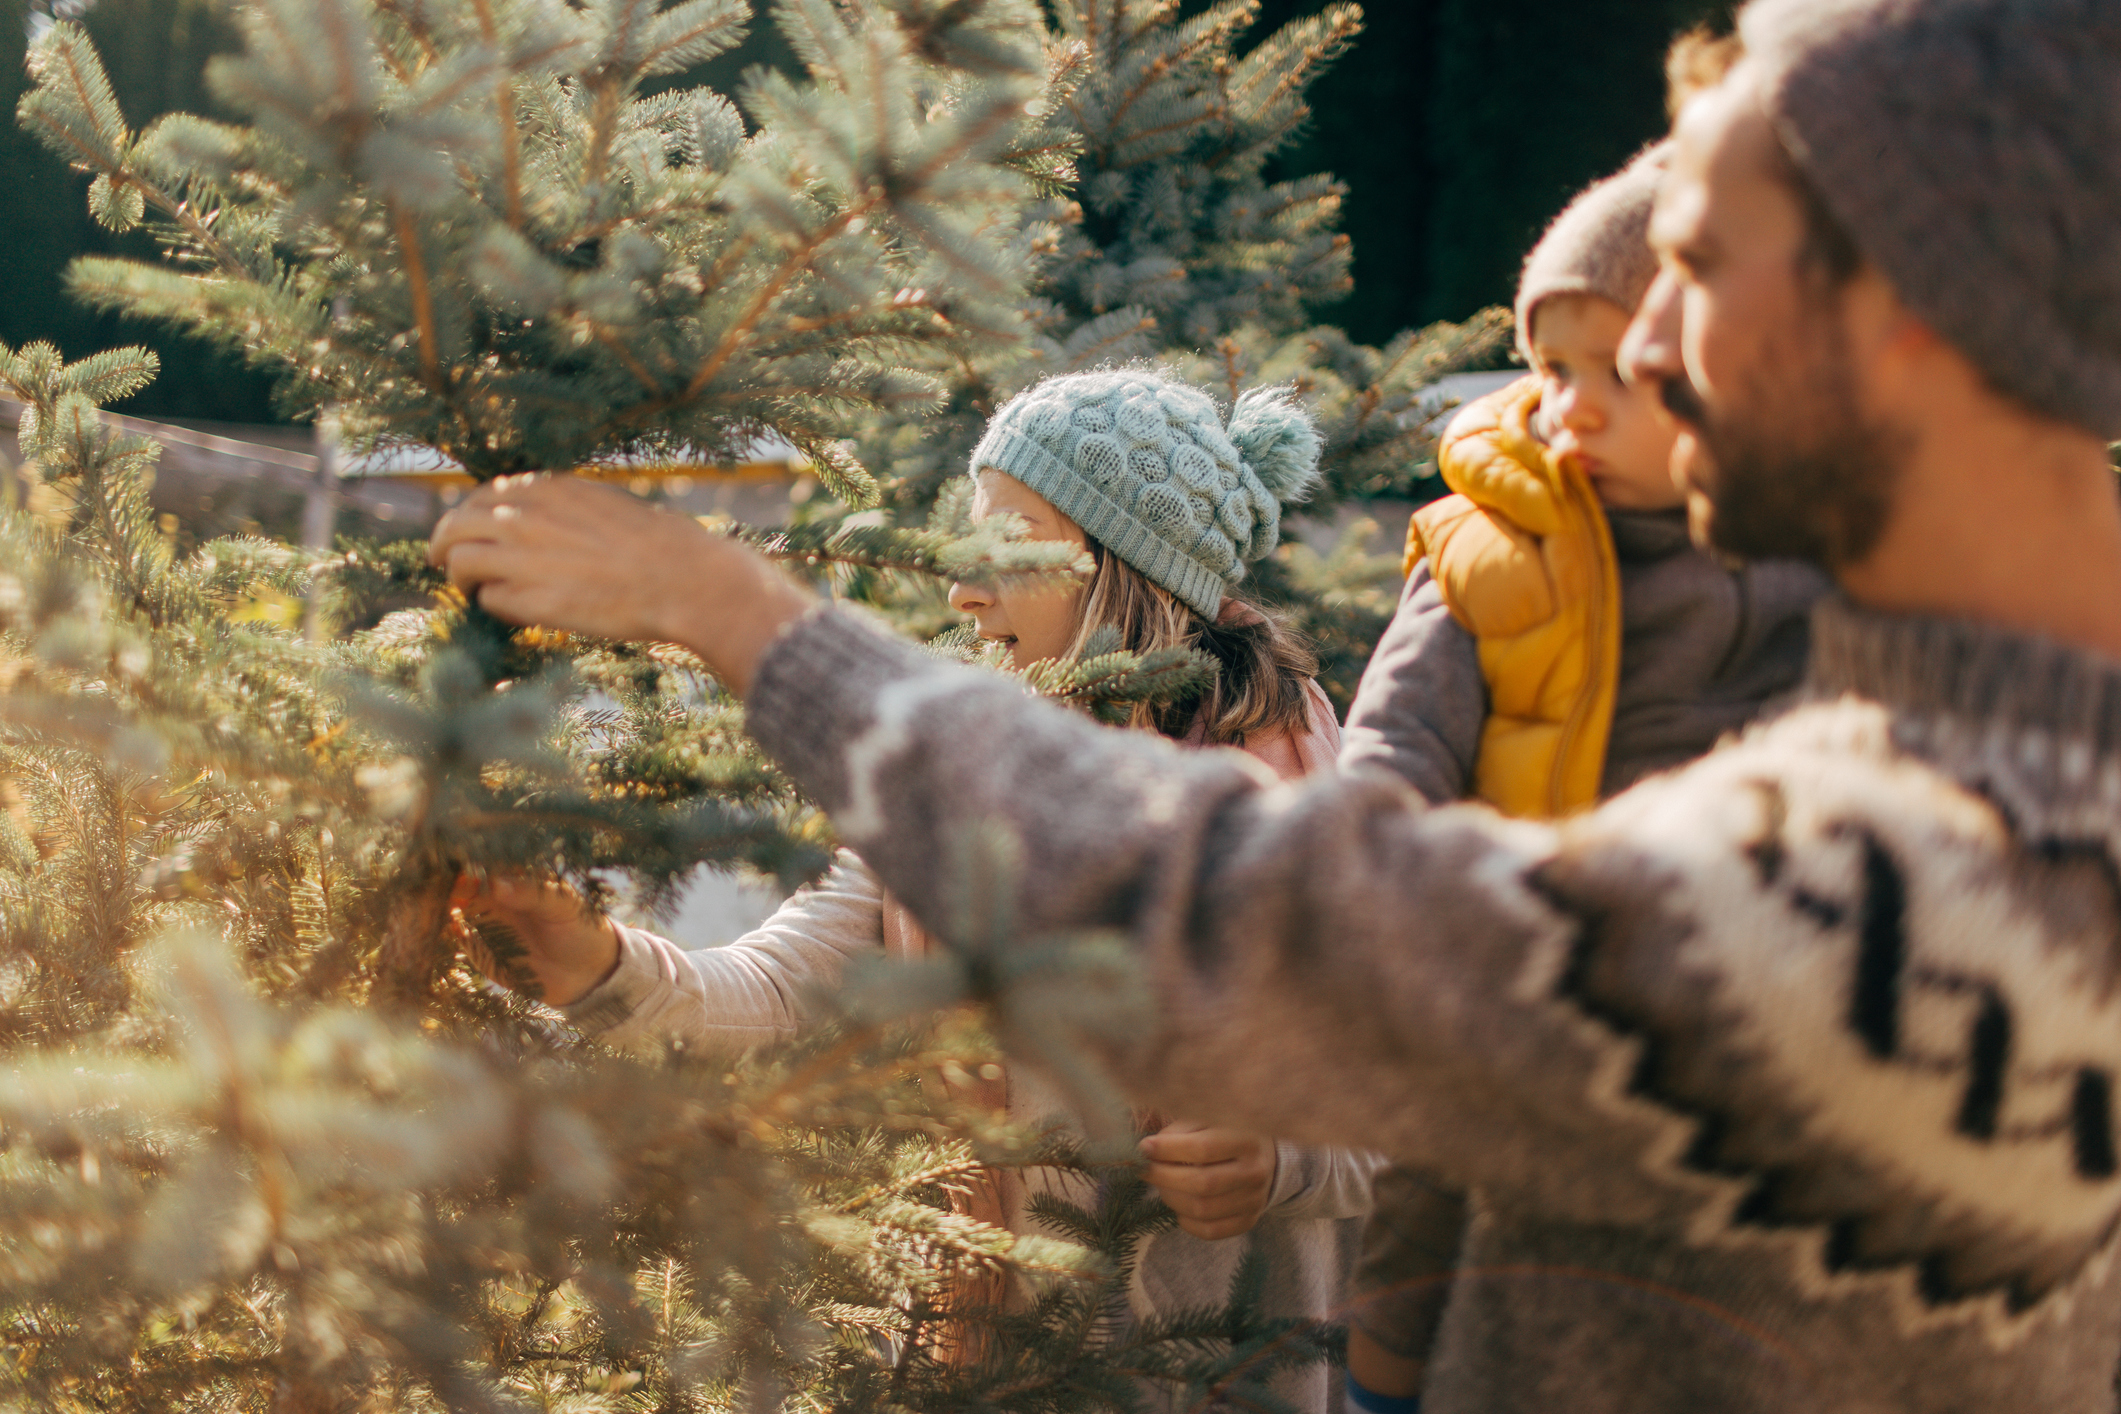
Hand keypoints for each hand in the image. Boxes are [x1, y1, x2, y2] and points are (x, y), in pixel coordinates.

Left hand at [427, 475, 815, 694]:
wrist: (685, 579)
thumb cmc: (661, 546)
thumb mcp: (607, 503)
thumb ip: (566, 506)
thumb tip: (540, 516)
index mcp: (548, 488)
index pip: (484, 495)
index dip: (471, 516)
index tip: (471, 531)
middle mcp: (526, 515)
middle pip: (455, 523)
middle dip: (443, 543)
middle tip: (442, 561)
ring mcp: (523, 557)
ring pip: (458, 560)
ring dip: (459, 577)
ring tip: (471, 591)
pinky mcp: (529, 599)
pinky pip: (488, 599)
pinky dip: (492, 605)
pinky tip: (515, 611)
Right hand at [451, 872, 622, 1005]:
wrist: (585, 972)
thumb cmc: (579, 928)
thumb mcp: (563, 905)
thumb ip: (532, 893)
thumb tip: (496, 884)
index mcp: (516, 877)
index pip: (485, 860)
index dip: (469, 858)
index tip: (456, 860)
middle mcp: (494, 895)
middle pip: (460, 880)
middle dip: (445, 879)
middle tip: (437, 881)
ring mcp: (483, 921)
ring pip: (452, 905)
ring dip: (440, 902)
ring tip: (439, 901)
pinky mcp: (478, 948)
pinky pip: (457, 936)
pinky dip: (449, 930)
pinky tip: (452, 926)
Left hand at [1138, 1122, 1277, 1240]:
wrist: (1264, 1157)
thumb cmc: (1226, 1133)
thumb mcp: (1209, 1120)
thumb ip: (1181, 1131)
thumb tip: (1148, 1150)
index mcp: (1247, 1138)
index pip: (1204, 1148)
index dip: (1168, 1150)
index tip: (1144, 1148)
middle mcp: (1255, 1171)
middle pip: (1202, 1183)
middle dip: (1164, 1177)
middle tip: (1144, 1170)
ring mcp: (1254, 1199)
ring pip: (1203, 1209)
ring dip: (1171, 1198)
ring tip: (1162, 1185)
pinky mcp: (1248, 1221)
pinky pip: (1210, 1231)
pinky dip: (1186, 1221)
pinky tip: (1179, 1205)